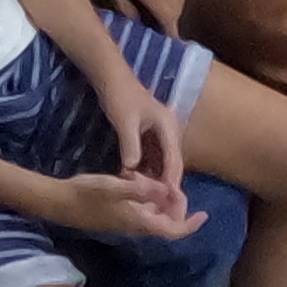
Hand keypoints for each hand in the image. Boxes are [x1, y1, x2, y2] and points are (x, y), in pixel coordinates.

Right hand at [33, 164, 197, 243]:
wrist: (60, 203)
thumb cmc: (87, 194)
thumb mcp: (115, 186)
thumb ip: (141, 189)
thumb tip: (167, 189)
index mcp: (139, 222)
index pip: (173, 229)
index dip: (190, 224)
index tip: (204, 215)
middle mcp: (136, 226)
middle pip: (167, 222)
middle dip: (175, 204)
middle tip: (172, 182)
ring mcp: (127, 222)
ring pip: (155, 215)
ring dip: (161, 199)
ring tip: (157, 178)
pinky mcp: (119, 215)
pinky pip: (143, 210)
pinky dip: (149, 198)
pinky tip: (141, 179)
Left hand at [101, 86, 188, 202]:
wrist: (111, 78)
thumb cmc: (120, 97)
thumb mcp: (125, 122)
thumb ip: (130, 146)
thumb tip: (131, 171)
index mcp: (169, 127)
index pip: (174, 161)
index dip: (171, 183)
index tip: (168, 203)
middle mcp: (170, 132)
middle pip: (172, 164)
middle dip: (167, 185)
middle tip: (161, 208)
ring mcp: (161, 134)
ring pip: (163, 163)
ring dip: (157, 180)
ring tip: (150, 201)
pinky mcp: (151, 137)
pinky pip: (153, 159)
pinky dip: (148, 171)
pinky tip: (140, 185)